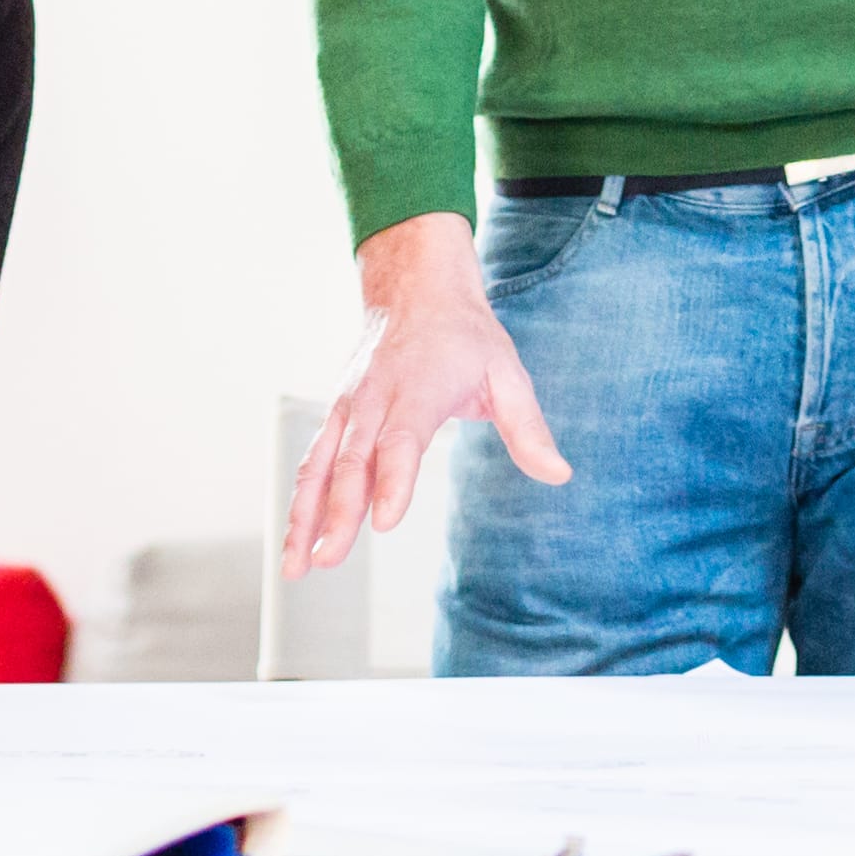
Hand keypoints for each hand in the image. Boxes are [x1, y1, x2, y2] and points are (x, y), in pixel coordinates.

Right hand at [282, 215, 567, 576]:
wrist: (414, 289)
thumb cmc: (466, 336)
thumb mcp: (508, 372)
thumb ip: (529, 428)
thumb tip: (559, 474)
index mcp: (419, 389)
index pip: (401, 441)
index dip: (392, 481)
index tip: (384, 522)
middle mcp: (375, 399)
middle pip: (351, 462)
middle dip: (338, 514)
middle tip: (328, 559)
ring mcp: (349, 408)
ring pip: (319, 466)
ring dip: (304, 517)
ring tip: (295, 567)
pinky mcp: (336, 417)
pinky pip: (313, 463)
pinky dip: (301, 502)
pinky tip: (297, 542)